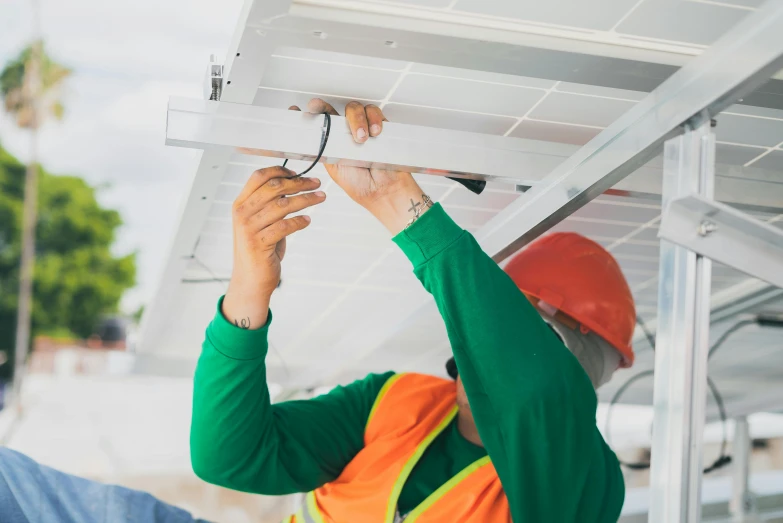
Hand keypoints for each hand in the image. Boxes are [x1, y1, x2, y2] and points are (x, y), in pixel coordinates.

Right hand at [222, 166, 325, 328]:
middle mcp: (242, 213)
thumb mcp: (261, 222)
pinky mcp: (259, 244)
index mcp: (240, 204)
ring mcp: (249, 229)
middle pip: (274, 188)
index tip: (298, 173)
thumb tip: (294, 184)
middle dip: (299, 183)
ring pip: (282, 206)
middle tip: (317, 183)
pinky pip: (284, 227)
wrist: (250, 280)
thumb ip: (270, 204)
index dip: (280, 170)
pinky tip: (308, 221)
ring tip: (321, 197)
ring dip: (306, 199)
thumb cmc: (260, 249)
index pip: (258, 176)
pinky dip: (299, 222)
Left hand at [290, 99, 429, 234]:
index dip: (307, 114)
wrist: (382, 191)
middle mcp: (346, 133)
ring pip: (354, 109)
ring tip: (361, 139)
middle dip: (323, 107)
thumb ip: (322, 150)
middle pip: (333, 110)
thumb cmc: (359, 184)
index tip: (293, 110)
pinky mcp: (379, 127)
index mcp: (332, 141)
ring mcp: (363, 128)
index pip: (318, 122)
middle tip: (316, 108)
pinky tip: (374, 133)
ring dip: (356, 119)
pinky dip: (374, 119)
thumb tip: (308, 138)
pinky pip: (375, 113)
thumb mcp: (333, 167)